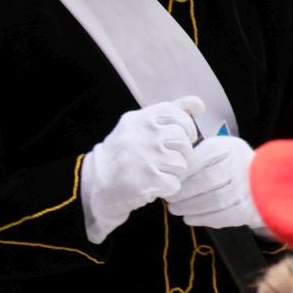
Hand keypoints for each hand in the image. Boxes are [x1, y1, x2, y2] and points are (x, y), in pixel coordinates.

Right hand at [81, 97, 203, 242]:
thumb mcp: (137, 126)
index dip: (186, 127)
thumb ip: (169, 113)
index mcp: (139, 119)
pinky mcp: (148, 180)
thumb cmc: (121, 154)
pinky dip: (167, 188)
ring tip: (158, 173)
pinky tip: (153, 185)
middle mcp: (142, 135)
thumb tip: (198, 104)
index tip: (182, 136)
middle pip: (183, 141)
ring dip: (174, 172)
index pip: (176, 114)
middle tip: (168, 160)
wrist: (93, 183)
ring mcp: (145, 158)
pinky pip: (175, 184)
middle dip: (182, 153)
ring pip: (182, 164)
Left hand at [165, 134, 263, 230]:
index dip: (181, 173)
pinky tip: (190, 217)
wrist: (264, 178)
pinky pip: (225, 216)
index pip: (199, 159)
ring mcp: (247, 188)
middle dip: (182, 192)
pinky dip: (203, 218)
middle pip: (206, 181)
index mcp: (228, 148)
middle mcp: (240, 166)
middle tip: (170, 198)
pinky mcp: (250, 208)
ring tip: (176, 208)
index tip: (169, 181)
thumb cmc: (230, 163)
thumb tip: (169, 173)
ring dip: (189, 207)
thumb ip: (196, 157)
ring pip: (214, 200)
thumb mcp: (216, 150)